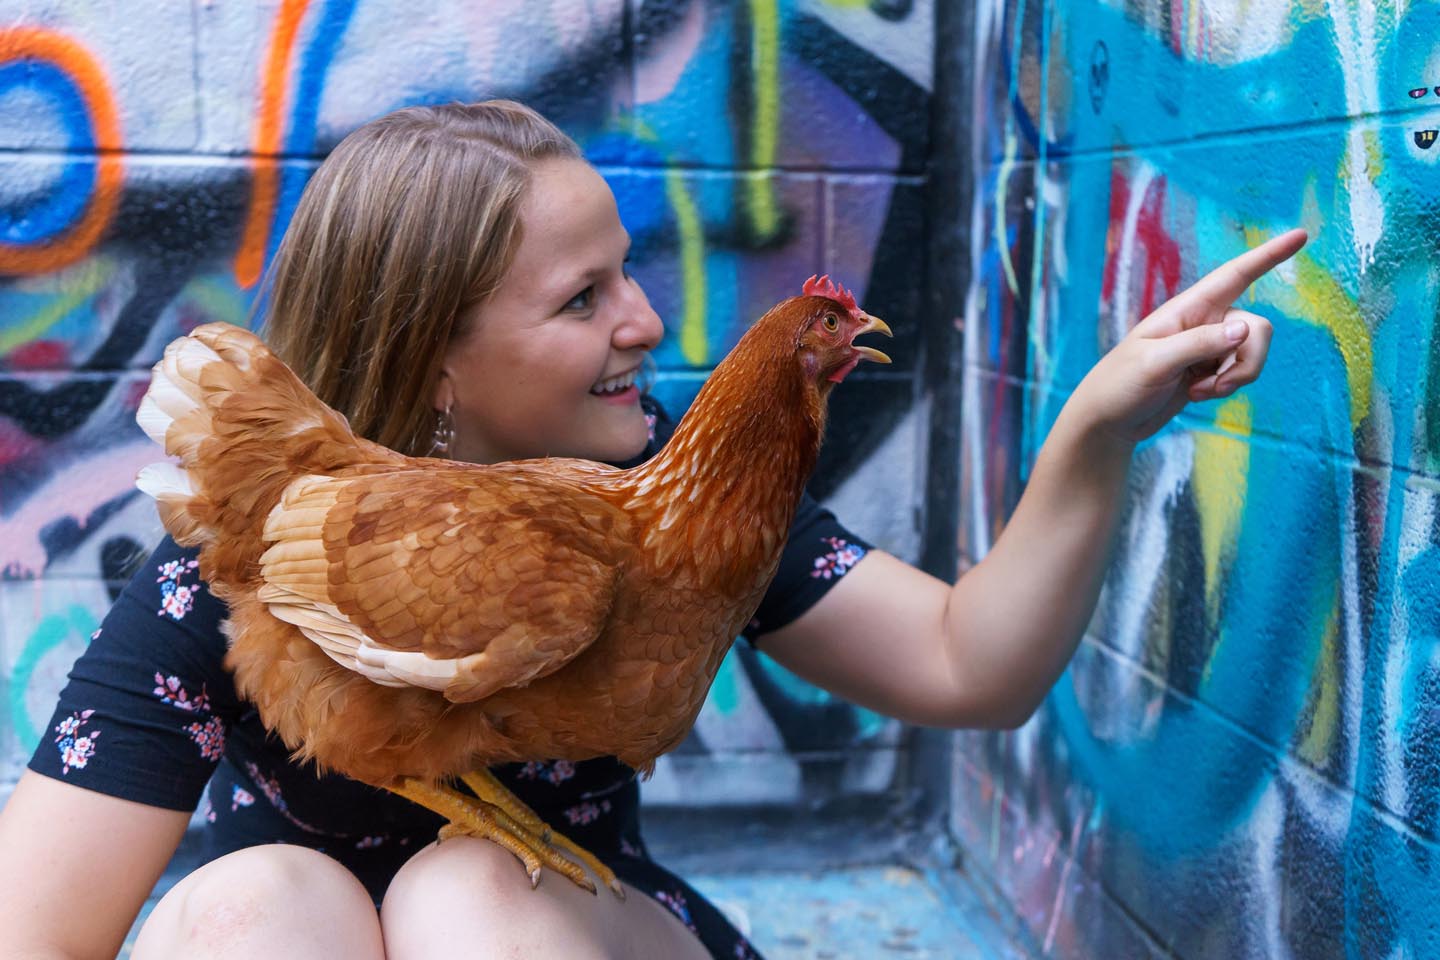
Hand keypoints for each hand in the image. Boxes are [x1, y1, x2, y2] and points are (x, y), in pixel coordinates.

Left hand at [1071, 228, 1307, 444]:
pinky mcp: (1209, 371)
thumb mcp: (1154, 363)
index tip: (1301, 234)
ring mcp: (1208, 347)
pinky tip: (1195, 395)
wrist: (1108, 421)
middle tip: (1214, 385)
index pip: (1235, 275)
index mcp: (1187, 308)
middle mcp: (1203, 322)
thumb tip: (1246, 328)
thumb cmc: (1120, 385)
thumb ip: (1199, 344)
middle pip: (1258, 329)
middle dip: (1248, 361)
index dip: (1269, 256)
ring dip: (1235, 379)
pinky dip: (1225, 388)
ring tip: (1197, 392)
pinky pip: (1241, 374)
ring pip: (1254, 354)